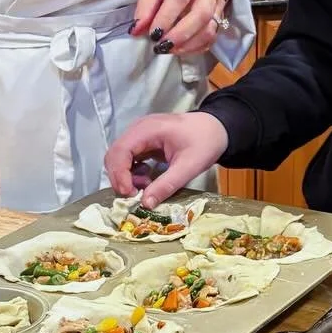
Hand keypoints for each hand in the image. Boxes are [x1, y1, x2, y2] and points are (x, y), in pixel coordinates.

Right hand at [104, 111, 229, 206]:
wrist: (217, 128)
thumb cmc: (205, 143)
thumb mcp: (189, 167)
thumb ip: (166, 185)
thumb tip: (145, 204)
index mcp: (148, 129)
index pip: (120, 151)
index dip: (119, 175)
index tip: (130, 195)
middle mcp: (138, 129)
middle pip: (114, 155)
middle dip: (120, 178)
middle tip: (136, 195)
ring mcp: (139, 134)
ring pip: (119, 158)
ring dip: (126, 176)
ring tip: (145, 186)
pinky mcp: (143, 141)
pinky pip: (128, 158)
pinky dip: (132, 172)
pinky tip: (147, 179)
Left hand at [133, 0, 229, 56]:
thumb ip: (145, 5)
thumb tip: (137, 30)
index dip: (166, 18)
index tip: (153, 34)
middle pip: (201, 13)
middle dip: (180, 34)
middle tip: (162, 46)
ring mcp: (219, 3)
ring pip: (210, 28)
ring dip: (189, 43)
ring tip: (170, 49)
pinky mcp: (222, 18)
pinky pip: (213, 37)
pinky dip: (196, 47)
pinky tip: (182, 49)